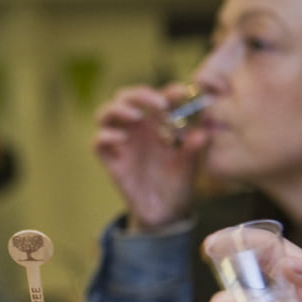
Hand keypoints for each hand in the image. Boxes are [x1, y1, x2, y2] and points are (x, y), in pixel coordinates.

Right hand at [92, 84, 202, 230]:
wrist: (165, 211)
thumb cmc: (178, 182)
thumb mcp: (189, 165)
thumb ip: (193, 149)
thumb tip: (203, 133)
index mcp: (157, 122)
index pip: (158, 97)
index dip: (168, 91)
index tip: (182, 92)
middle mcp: (136, 128)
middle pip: (126, 97)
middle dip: (140, 95)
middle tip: (160, 104)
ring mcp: (120, 142)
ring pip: (106, 113)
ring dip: (119, 109)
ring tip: (137, 116)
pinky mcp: (110, 160)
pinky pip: (98, 142)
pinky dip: (107, 135)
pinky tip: (122, 139)